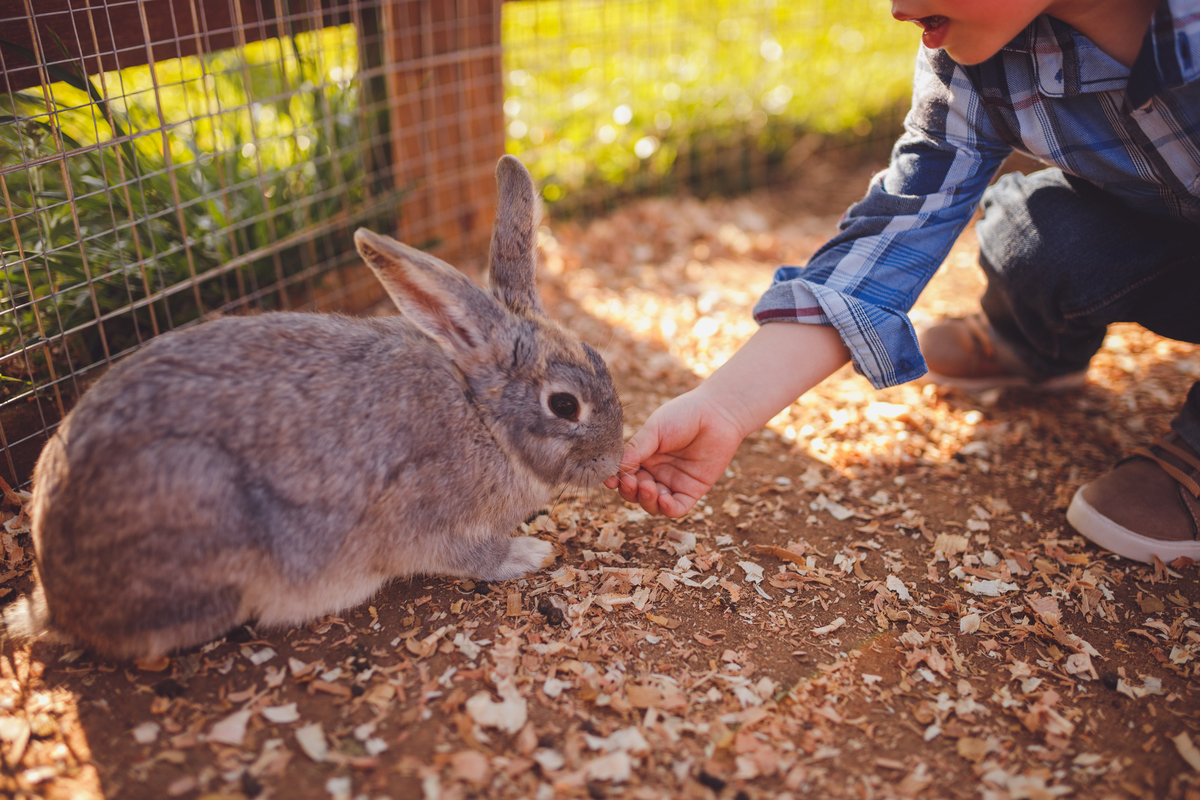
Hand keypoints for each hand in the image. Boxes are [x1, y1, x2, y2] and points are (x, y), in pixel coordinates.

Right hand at [603, 390, 743, 516]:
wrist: (717, 413)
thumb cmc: (684, 415)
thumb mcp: (655, 429)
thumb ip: (637, 448)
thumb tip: (616, 467)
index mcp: (643, 457)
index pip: (624, 475)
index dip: (616, 481)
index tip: (610, 481)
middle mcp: (655, 473)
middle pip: (635, 493)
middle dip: (630, 491)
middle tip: (632, 482)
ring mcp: (673, 483)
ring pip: (652, 505)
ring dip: (646, 500)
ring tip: (649, 487)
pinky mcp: (692, 491)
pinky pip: (676, 509)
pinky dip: (667, 509)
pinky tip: (664, 500)